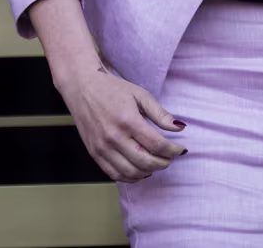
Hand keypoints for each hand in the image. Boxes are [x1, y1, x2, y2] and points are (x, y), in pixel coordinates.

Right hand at [55, 63, 188, 182]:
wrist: (82, 86)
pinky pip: (115, 174)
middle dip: (163, 163)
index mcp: (128, 120)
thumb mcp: (140, 94)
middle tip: (170, 157)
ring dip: (149, 171)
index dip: (173, 150)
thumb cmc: (112, 88)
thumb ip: (160, 114)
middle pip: (146, 162)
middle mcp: (114, 137)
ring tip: (156, 163)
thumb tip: (180, 128)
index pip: (157, 145)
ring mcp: (102, 148)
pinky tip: (140, 169)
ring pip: (131, 172)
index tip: (180, 150)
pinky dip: (131, 177)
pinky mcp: (94, 154)